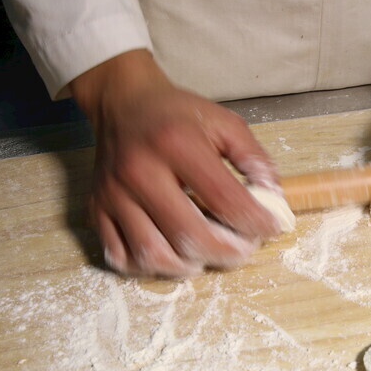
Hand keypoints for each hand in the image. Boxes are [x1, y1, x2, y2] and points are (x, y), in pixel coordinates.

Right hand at [71, 50, 282, 276]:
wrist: (123, 103)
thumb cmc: (178, 115)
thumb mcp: (225, 123)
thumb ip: (255, 159)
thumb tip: (274, 201)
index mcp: (177, 144)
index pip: (224, 200)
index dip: (255, 223)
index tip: (271, 228)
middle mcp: (140, 171)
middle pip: (188, 235)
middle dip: (226, 253)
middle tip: (243, 250)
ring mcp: (114, 195)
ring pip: (153, 254)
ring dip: (188, 266)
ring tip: (207, 256)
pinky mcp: (97, 210)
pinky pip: (120, 257)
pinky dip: (150, 267)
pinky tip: (171, 255)